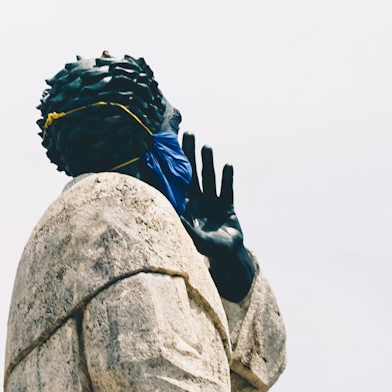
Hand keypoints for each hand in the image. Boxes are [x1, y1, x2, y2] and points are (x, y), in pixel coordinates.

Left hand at [180, 133, 255, 301]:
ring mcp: (212, 201)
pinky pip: (227, 188)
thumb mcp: (195, 240)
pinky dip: (227, 178)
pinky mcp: (228, 205)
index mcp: (183, 207)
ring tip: (206, 146)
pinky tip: (227, 165)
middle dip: (189, 154)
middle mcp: (196, 201)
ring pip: (208, 177)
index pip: (174, 182)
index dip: (168, 165)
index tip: (162, 147)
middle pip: (191, 173)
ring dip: (207, 162)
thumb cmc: (207, 250)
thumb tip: (172, 214)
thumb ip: (185, 227)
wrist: (228, 257)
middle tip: (187, 134)